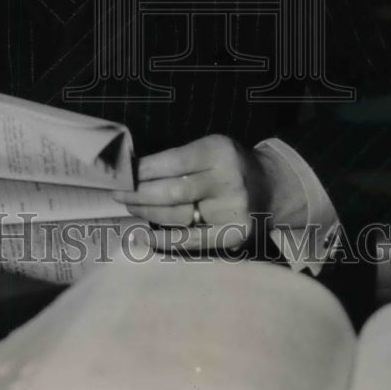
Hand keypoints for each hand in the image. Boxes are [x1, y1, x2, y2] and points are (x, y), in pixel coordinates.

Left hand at [113, 134, 271, 252]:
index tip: (122, 174)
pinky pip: (192, 241)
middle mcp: (228, 181)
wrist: (271, 187)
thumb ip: (178, 159)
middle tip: (118, 194)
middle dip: (139, 194)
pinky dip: (165, 240)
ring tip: (131, 208)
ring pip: (178, 217)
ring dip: (148, 213)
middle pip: (172, 192)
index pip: (172, 162)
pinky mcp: (234, 236)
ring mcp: (232, 211)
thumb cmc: (228, 165)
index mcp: (219, 152)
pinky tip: (145, 236)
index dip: (143, 170)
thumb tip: (132, 173)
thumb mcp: (210, 148)